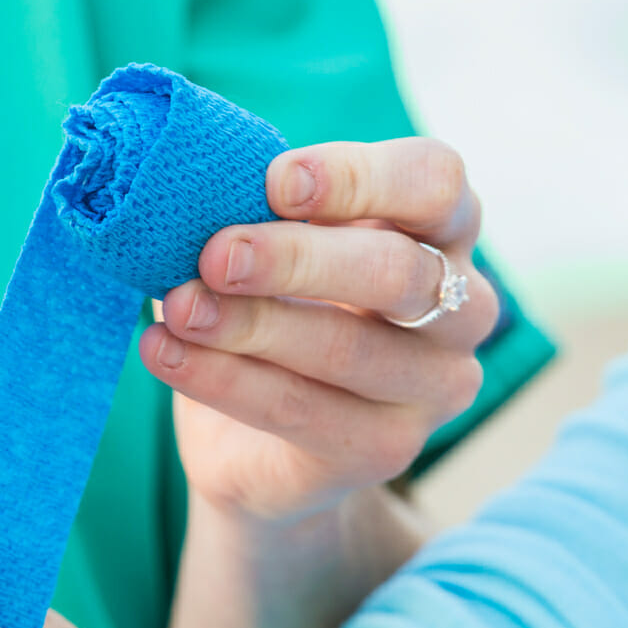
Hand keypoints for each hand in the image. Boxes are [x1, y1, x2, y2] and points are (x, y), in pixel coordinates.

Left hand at [142, 139, 495, 522]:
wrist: (257, 445)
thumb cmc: (273, 313)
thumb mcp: (271, 250)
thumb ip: (258, 216)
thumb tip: (194, 189)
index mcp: (442, 231)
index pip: (435, 182)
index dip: (360, 177)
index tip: (276, 183)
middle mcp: (462, 309)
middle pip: (397, 270)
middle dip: (295, 258)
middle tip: (215, 255)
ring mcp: (435, 387)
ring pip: (344, 348)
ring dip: (247, 324)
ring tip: (178, 307)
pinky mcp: (386, 450)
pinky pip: (298, 409)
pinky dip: (222, 378)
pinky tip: (165, 351)